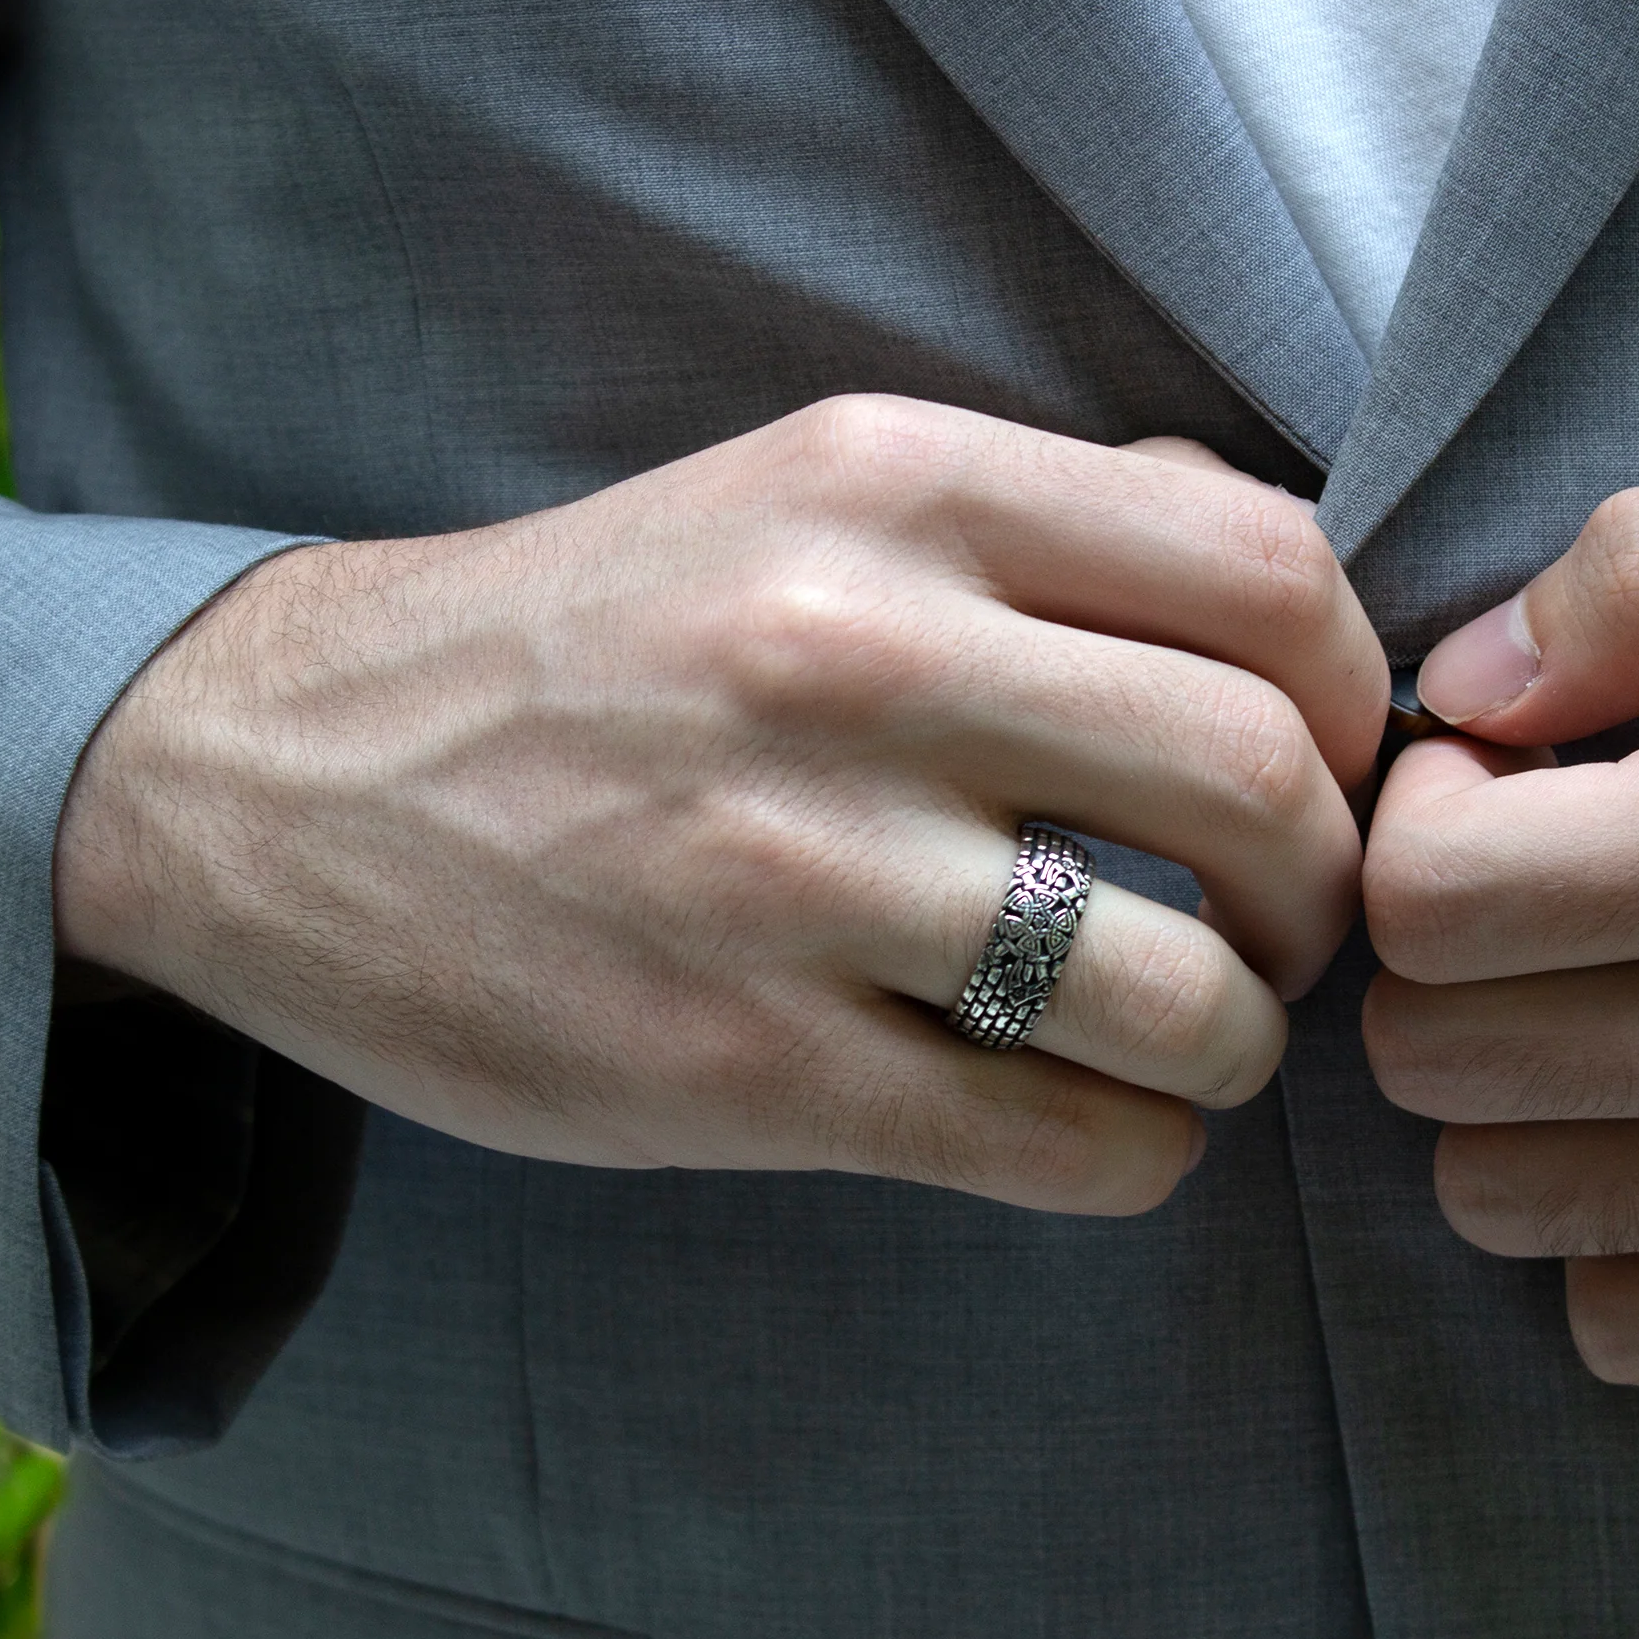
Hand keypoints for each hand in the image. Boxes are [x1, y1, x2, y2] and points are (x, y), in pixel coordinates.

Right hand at [54, 396, 1383, 1212]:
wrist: (277, 776)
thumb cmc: (594, 644)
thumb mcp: (802, 491)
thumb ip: (1047, 518)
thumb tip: (1289, 592)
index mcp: (891, 486)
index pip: (1272, 578)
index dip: (1361, 698)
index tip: (1329, 767)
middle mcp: (852, 657)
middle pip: (1267, 784)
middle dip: (1331, 890)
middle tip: (1286, 928)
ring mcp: (793, 873)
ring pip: (1192, 997)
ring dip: (1245, 1044)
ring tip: (1195, 1036)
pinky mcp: (739, 1067)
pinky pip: (1066, 1142)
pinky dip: (1139, 1152)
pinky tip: (1097, 1123)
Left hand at [1362, 448, 1638, 1378]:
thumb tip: (1466, 686)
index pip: (1431, 903)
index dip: (1419, 823)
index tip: (1498, 780)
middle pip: (1433, 1059)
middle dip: (1441, 952)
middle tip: (1545, 878)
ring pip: (1501, 1203)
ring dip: (1506, 1094)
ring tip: (1606, 996)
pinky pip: (1637, 1329)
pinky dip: (1610, 1238)